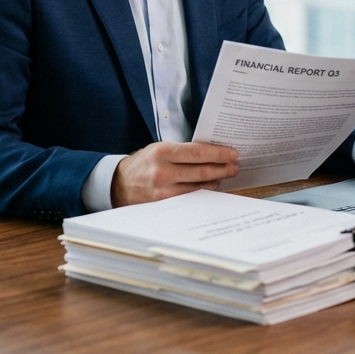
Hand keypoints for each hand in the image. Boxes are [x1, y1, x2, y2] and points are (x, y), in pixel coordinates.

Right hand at [111, 142, 239, 206]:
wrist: (119, 184)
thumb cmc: (143, 163)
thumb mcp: (159, 149)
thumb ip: (182, 151)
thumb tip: (210, 153)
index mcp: (162, 152)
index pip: (198, 152)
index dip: (218, 153)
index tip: (232, 153)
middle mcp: (163, 171)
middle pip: (202, 171)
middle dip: (223, 168)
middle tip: (235, 166)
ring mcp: (164, 190)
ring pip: (199, 186)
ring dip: (216, 180)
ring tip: (226, 174)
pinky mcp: (164, 204)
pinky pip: (191, 197)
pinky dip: (204, 191)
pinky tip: (211, 185)